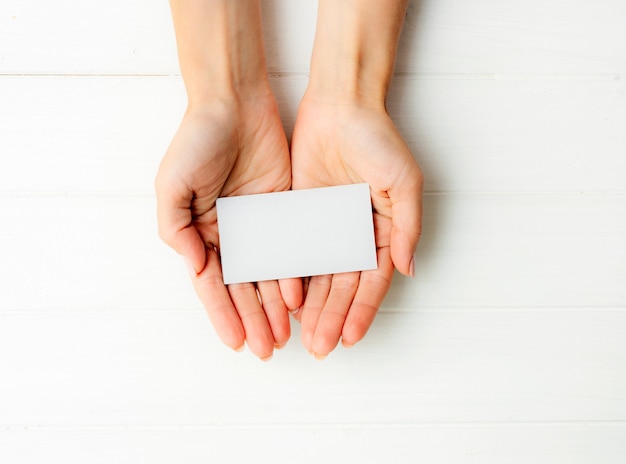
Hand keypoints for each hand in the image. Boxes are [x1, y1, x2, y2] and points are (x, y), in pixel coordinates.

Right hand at [155, 95, 301, 359]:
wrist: (234, 103)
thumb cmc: (197, 140)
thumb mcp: (172, 185)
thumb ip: (175, 229)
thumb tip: (196, 267)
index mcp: (199, 232)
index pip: (213, 285)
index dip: (223, 315)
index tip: (236, 343)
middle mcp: (229, 234)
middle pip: (243, 287)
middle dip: (253, 319)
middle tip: (267, 349)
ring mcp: (258, 225)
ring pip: (268, 275)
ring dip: (274, 306)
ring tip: (284, 336)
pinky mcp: (283, 211)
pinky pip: (289, 249)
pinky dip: (293, 274)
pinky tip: (298, 298)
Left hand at [290, 94, 422, 357]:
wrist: (340, 105)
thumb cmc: (377, 139)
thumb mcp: (403, 182)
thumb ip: (406, 227)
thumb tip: (408, 268)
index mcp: (381, 230)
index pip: (371, 281)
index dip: (362, 311)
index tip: (350, 338)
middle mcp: (353, 234)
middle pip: (342, 286)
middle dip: (333, 318)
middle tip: (321, 348)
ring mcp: (325, 227)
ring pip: (318, 276)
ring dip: (313, 307)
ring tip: (304, 336)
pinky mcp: (299, 215)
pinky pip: (295, 252)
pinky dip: (291, 277)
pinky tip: (285, 301)